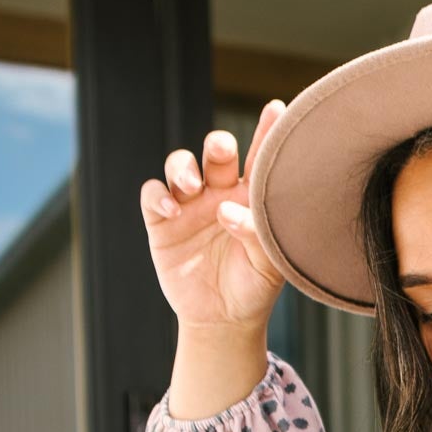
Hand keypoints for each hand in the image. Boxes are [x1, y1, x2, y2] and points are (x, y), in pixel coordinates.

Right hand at [139, 101, 287, 330]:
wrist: (223, 321)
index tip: (277, 110)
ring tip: (191, 184)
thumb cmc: (253, 289)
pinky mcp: (162, 222)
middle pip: (215, 154)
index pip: (259, 159)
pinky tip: (171, 211)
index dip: (266, 132)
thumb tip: (226, 211)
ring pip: (180, 165)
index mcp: (250, 198)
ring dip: (183, 167)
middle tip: (222, 152)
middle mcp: (219, 192)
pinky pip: (153, 195)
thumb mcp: (268, 267)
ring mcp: (189, 204)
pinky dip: (158, 196)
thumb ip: (256, 235)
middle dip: (217, 146)